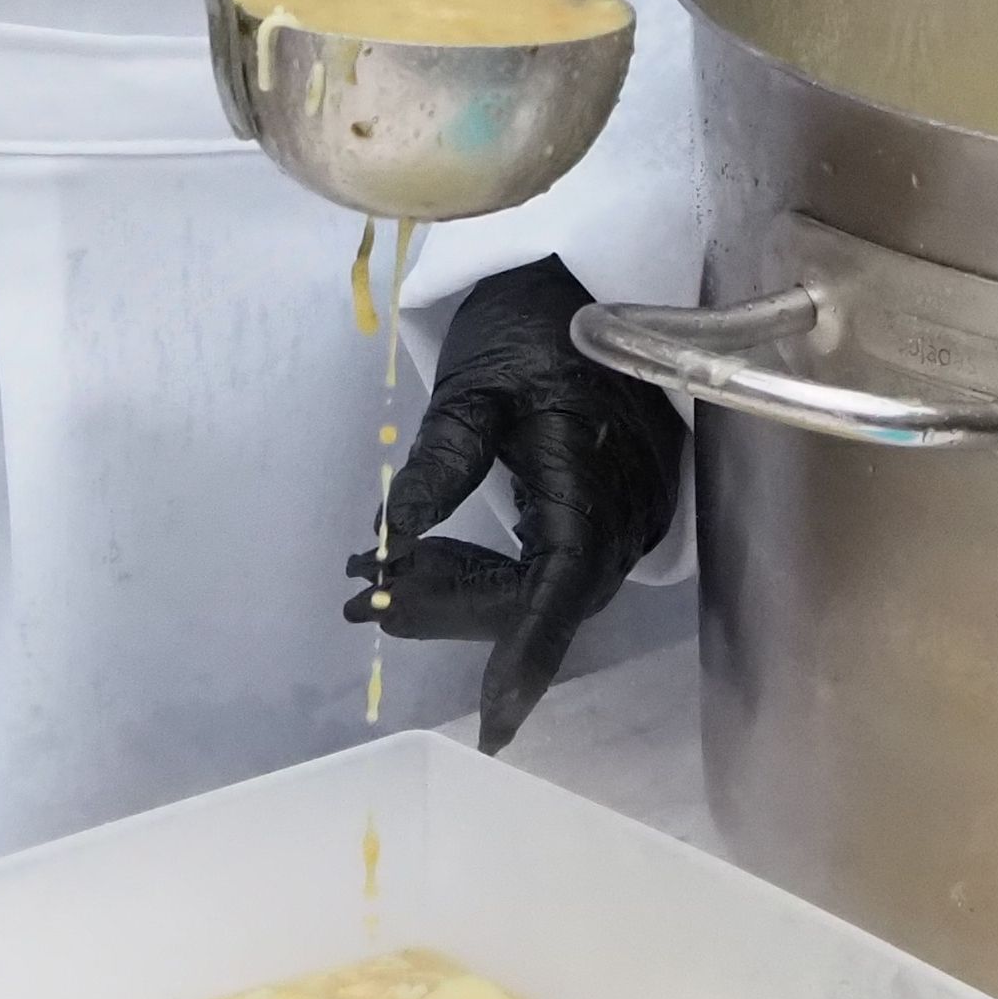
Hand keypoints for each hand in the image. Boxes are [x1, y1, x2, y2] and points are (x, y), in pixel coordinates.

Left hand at [344, 259, 683, 756]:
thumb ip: (438, 464)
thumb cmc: (527, 322)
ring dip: (466, 594)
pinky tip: (434, 560)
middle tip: (367, 598)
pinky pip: (558, 564)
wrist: (585, 274)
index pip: (560, 585)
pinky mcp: (618, 509)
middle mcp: (627, 508)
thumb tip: (392, 538)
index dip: (526, 655)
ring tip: (384, 582)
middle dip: (454, 610)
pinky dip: (494, 573)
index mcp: (594, 472)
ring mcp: (631, 511)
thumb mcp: (471, 385)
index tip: (490, 723)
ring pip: (548, 588)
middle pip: (544, 598)